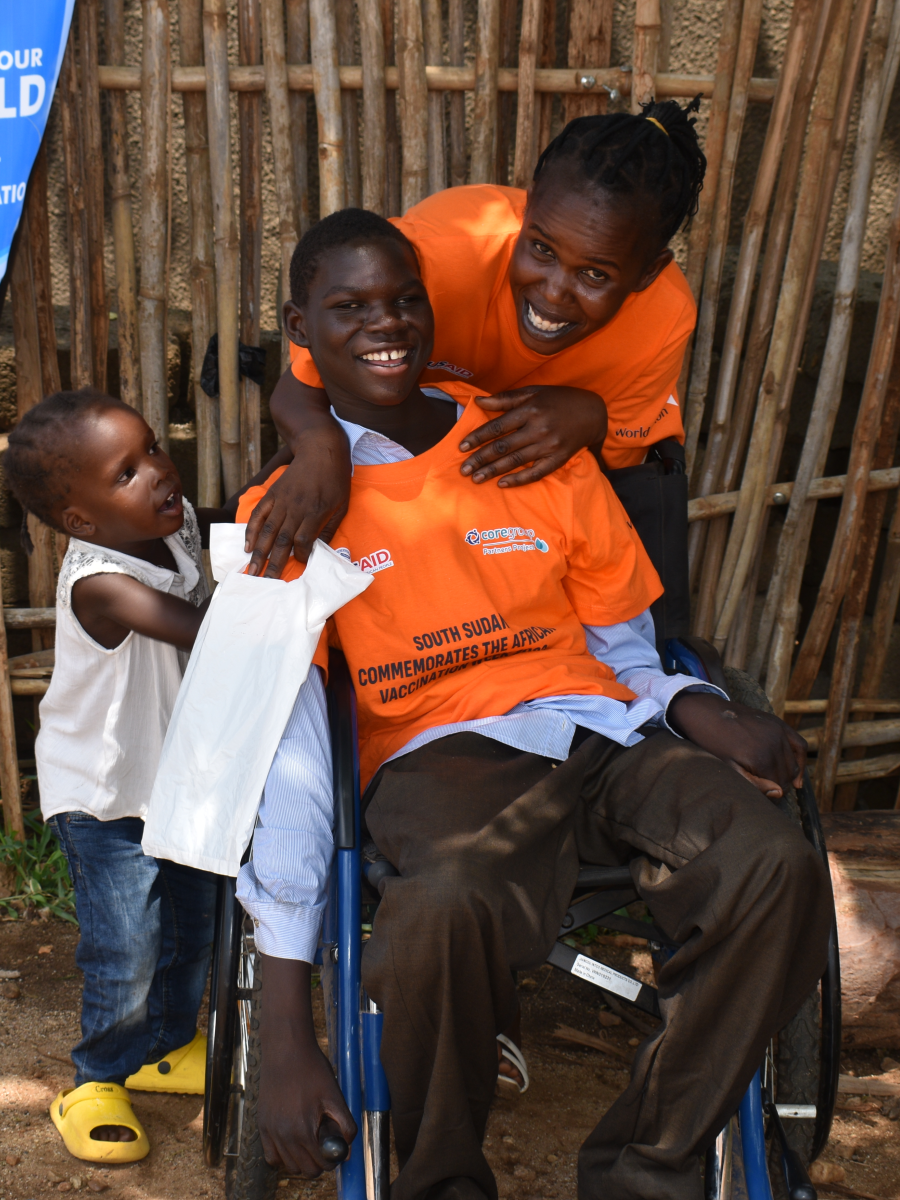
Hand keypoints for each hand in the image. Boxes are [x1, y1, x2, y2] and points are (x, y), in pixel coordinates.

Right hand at [244, 430, 350, 575]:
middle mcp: (296, 508)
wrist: (320, 449)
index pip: (303, 540)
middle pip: (282, 540)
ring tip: (251, 570)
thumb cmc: (335, 479)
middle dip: (273, 564)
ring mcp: (281, 501)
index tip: (300, 563)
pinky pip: (258, 514)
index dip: (300, 555)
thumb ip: (330, 528)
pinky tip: (246, 546)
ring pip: (267, 531)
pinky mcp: (272, 494)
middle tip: (265, 583)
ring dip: (258, 552)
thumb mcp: (342, 505)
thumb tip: (322, 550)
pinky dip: (250, 530)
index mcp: (315, 512)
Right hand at [259, 1034, 355, 1175]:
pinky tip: (293, 1141)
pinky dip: (282, 1155)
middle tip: (325, 1145)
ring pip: (288, 1165)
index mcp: (304, 1130)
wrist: (287, 1050)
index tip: (336, 1149)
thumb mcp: (335, 1096)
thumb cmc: (313, 1070)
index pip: (321, 1165)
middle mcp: (284, 1135)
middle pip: (305, 1170)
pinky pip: (270, 1155)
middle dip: (319, 1162)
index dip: (333, 1160)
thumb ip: (345, 1124)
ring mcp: (271, 1131)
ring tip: (310, 1141)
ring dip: (301, 1160)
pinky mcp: (262, 1124)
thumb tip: (348, 1148)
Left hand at [458, 386, 607, 485]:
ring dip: (493, 471)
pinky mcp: (559, 459)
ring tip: (476, 479)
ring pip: (516, 461)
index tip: (461, 447)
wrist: (593, 412)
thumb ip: (505, 399)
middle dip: (480, 459)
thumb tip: (479, 402)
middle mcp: (538, 428)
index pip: (497, 427)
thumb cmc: (559, 399)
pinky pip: (536, 473)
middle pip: (503, 447)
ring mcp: (549, 446)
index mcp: (530, 410)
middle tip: (463, 470)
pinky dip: (519, 480)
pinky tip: (502, 484)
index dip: (477, 437)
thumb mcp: (533, 392)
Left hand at [666, 691, 806, 799]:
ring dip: (788, 775)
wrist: (706, 714)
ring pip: (793, 763)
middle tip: (766, 791)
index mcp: (761, 759)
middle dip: (779, 787)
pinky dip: (801, 758)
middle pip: (786, 776)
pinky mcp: (779, 723)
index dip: (770, 796)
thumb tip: (780, 793)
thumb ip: (754, 784)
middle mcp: (774, 744)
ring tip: (776, 784)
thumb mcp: (729, 769)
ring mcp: (778, 732)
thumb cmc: (714, 746)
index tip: (762, 800)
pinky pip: (800, 744)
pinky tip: (796, 772)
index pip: (777, 787)